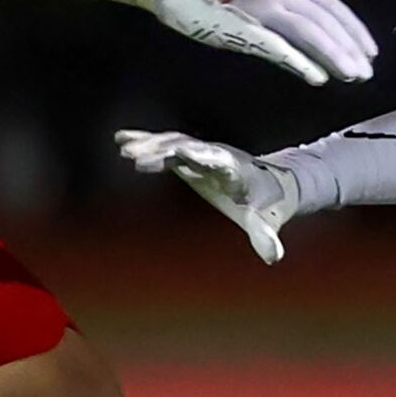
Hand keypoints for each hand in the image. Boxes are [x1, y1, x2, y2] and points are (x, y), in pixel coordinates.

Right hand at [117, 129, 300, 264]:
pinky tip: (121, 138)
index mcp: (234, 171)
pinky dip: (145, 140)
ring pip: (174, 143)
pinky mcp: (192, 153)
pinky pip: (167, 144)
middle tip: (136, 158)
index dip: (199, 157)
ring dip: (150, 145)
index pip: (216, 162)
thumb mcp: (266, 221)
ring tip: (124, 150)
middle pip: (188, 149)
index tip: (180, 153)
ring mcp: (203, 151)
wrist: (272, 184)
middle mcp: (217, 155)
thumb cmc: (266, 206)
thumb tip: (274, 257)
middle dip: (164, 151)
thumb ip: (266, 236)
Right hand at [150, 0, 375, 86]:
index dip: (353, 29)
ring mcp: (266, 6)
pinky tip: (318, 77)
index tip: (369, 50)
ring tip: (353, 77)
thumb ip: (285, 5)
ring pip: (311, 34)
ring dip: (335, 57)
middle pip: (327, 21)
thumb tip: (309, 30)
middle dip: (350, 48)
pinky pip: (280, 47)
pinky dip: (302, 62)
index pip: (332, 6)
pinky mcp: (246, 25)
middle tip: (367, 72)